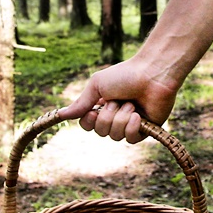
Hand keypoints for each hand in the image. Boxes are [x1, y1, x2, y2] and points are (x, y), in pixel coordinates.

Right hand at [59, 58, 178, 143]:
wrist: (153, 74)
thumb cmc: (125, 75)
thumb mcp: (97, 86)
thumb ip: (81, 103)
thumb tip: (60, 115)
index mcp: (103, 105)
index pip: (87, 124)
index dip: (89, 121)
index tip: (93, 111)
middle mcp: (116, 116)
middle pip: (100, 132)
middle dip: (108, 116)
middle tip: (118, 100)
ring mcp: (130, 123)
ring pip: (115, 136)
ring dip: (121, 118)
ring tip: (131, 104)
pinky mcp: (146, 130)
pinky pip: (130, 139)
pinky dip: (132, 127)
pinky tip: (138, 115)